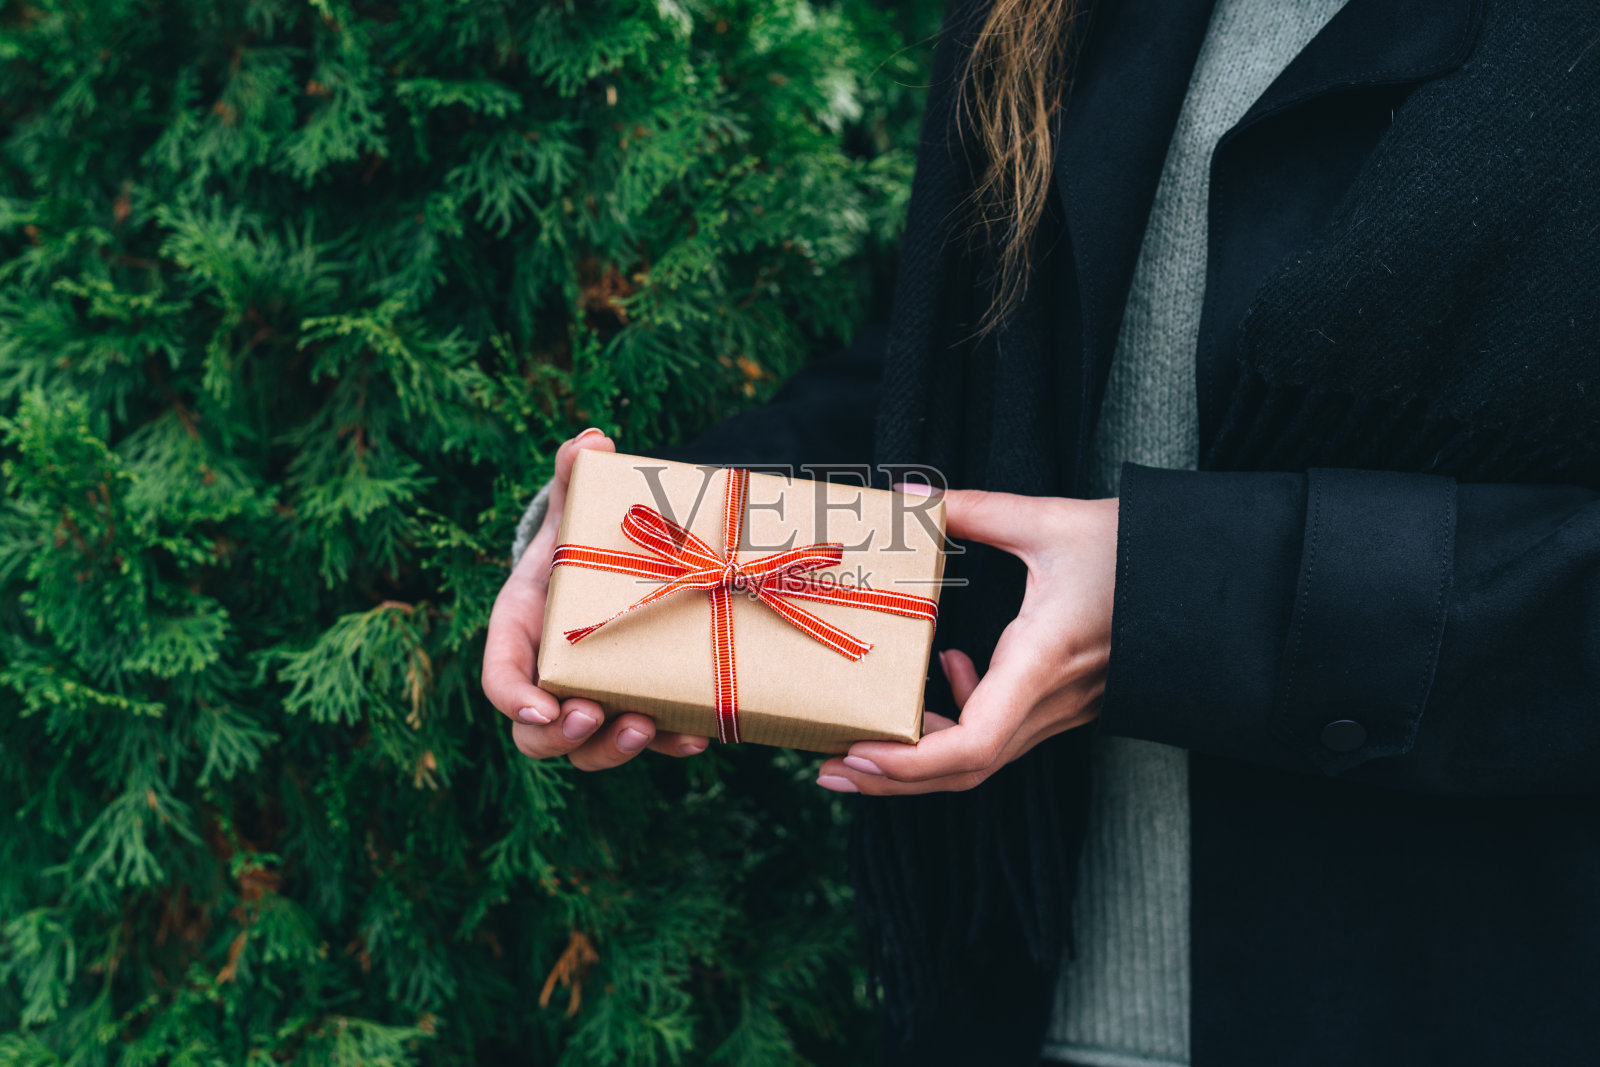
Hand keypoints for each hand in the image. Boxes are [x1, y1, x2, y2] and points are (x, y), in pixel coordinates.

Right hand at [481, 429, 709, 768]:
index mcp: (521, 632)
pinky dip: (668, 744)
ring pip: (585, 750)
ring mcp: (588, 700)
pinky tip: (699, 738)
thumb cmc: (577, 542)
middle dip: (564, 736)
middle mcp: (547, 678)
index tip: (544, 709)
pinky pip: (643, 741)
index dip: (515, 701)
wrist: (607, 568)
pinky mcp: (630, 708)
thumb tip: (592, 438)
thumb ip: (572, 477)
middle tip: (595, 718)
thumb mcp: (572, 509)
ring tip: (648, 728)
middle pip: (537, 734)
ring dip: (613, 750)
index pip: (500, 679)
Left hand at [816, 487, 1117, 794]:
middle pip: (965, 770)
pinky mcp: (1066, 704)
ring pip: (982, 758)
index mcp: (1041, 660)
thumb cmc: (1136, 548)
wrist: (1209, 577)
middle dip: (891, 778)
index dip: (910, 763)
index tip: (855, 754)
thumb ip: (977, 509)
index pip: (974, 742)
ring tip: (861, 739)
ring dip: (918, 757)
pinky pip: (1003, 735)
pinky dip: (959, 722)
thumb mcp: (1050, 520)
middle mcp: (1051, 700)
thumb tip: (912, 496)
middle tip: (827, 768)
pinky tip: (946, 671)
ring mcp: (1062, 710)